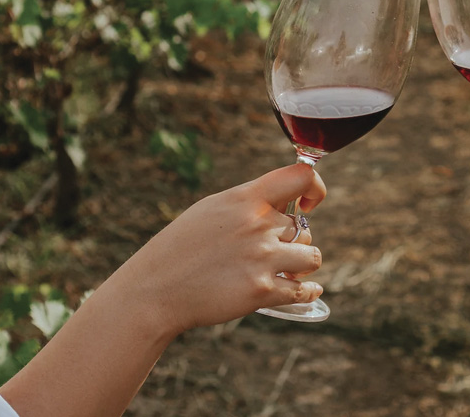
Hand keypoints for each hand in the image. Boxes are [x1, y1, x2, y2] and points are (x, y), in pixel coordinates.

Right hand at [119, 163, 326, 336]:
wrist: (154, 290)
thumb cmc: (181, 248)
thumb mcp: (213, 209)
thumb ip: (249, 203)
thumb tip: (284, 202)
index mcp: (245, 198)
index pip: (300, 176)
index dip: (315, 188)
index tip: (309, 204)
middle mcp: (258, 224)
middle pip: (303, 228)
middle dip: (293, 241)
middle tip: (271, 253)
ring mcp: (262, 258)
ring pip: (312, 257)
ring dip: (302, 265)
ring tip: (288, 270)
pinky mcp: (261, 291)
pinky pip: (303, 290)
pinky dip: (308, 291)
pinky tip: (309, 291)